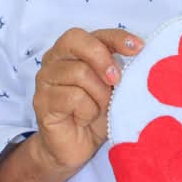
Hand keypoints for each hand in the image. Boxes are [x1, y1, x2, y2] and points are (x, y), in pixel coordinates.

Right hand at [32, 27, 142, 173]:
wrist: (76, 148)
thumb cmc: (96, 114)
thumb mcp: (112, 88)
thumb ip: (118, 68)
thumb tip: (139, 54)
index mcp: (74, 50)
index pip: (95, 34)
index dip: (118, 38)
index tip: (139, 48)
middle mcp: (55, 59)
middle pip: (76, 41)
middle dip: (102, 59)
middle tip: (116, 81)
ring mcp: (45, 79)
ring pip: (79, 72)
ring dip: (99, 94)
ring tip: (99, 108)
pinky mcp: (42, 101)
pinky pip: (73, 97)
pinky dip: (87, 111)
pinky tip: (83, 119)